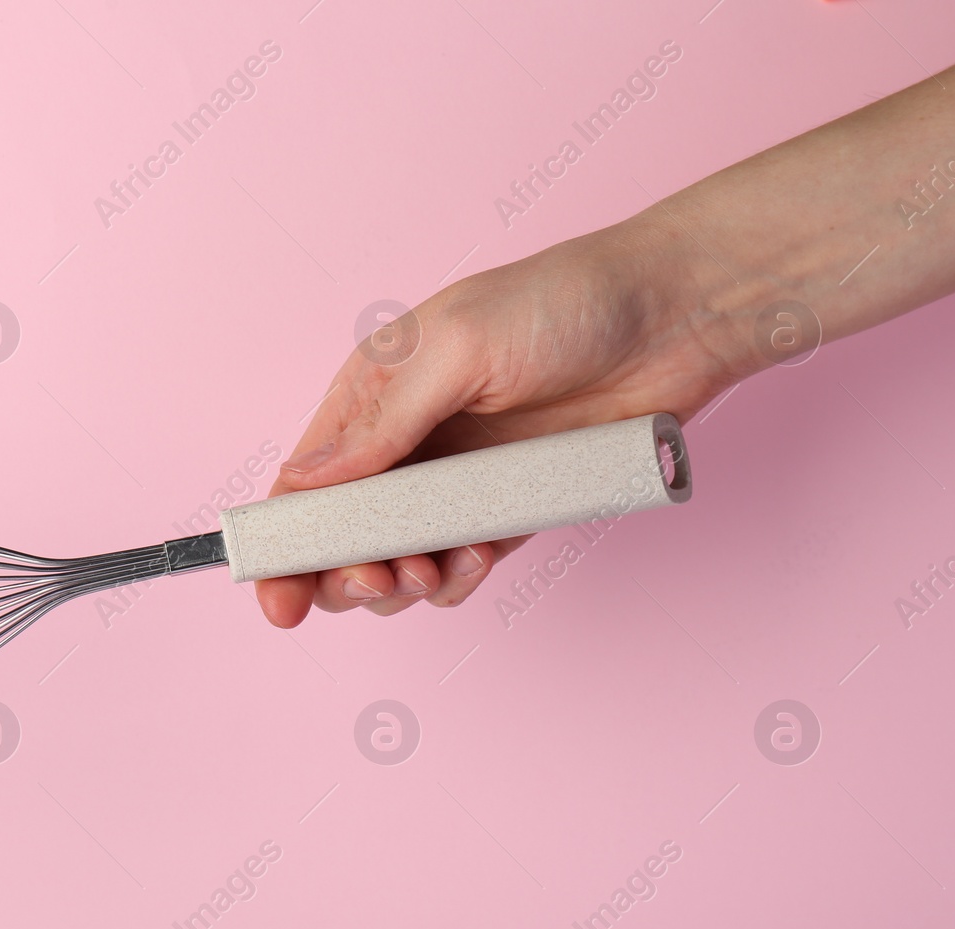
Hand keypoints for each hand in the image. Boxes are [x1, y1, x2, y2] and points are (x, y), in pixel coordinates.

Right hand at [255, 221, 752, 627]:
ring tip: (434, 570)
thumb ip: (380, 423)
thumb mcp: (456, 348)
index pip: (304, 484)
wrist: (676, 315)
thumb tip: (302, 484)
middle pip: (346, 538)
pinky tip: (476, 564)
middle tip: (379, 579)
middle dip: (348, 574)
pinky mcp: (512, 509)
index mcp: (371, 396)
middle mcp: (406, 443)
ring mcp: (459, 481)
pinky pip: (465, 564)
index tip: (278, 598)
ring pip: (401, 562)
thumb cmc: (562, 303)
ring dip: (406, 583)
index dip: (283, 545)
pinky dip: (460, 579)